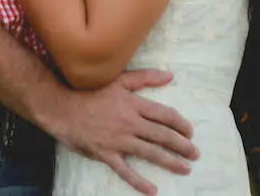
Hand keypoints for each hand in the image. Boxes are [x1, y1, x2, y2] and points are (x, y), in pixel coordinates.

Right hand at [49, 70, 197, 195]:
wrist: (63, 107)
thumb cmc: (91, 91)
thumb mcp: (119, 80)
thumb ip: (145, 78)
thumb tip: (170, 75)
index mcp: (133, 104)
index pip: (164, 115)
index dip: (180, 124)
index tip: (190, 131)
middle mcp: (129, 123)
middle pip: (162, 135)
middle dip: (182, 145)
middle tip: (195, 153)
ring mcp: (118, 140)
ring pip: (150, 153)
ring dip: (170, 162)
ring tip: (185, 168)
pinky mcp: (107, 154)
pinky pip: (126, 171)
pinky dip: (140, 182)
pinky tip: (154, 190)